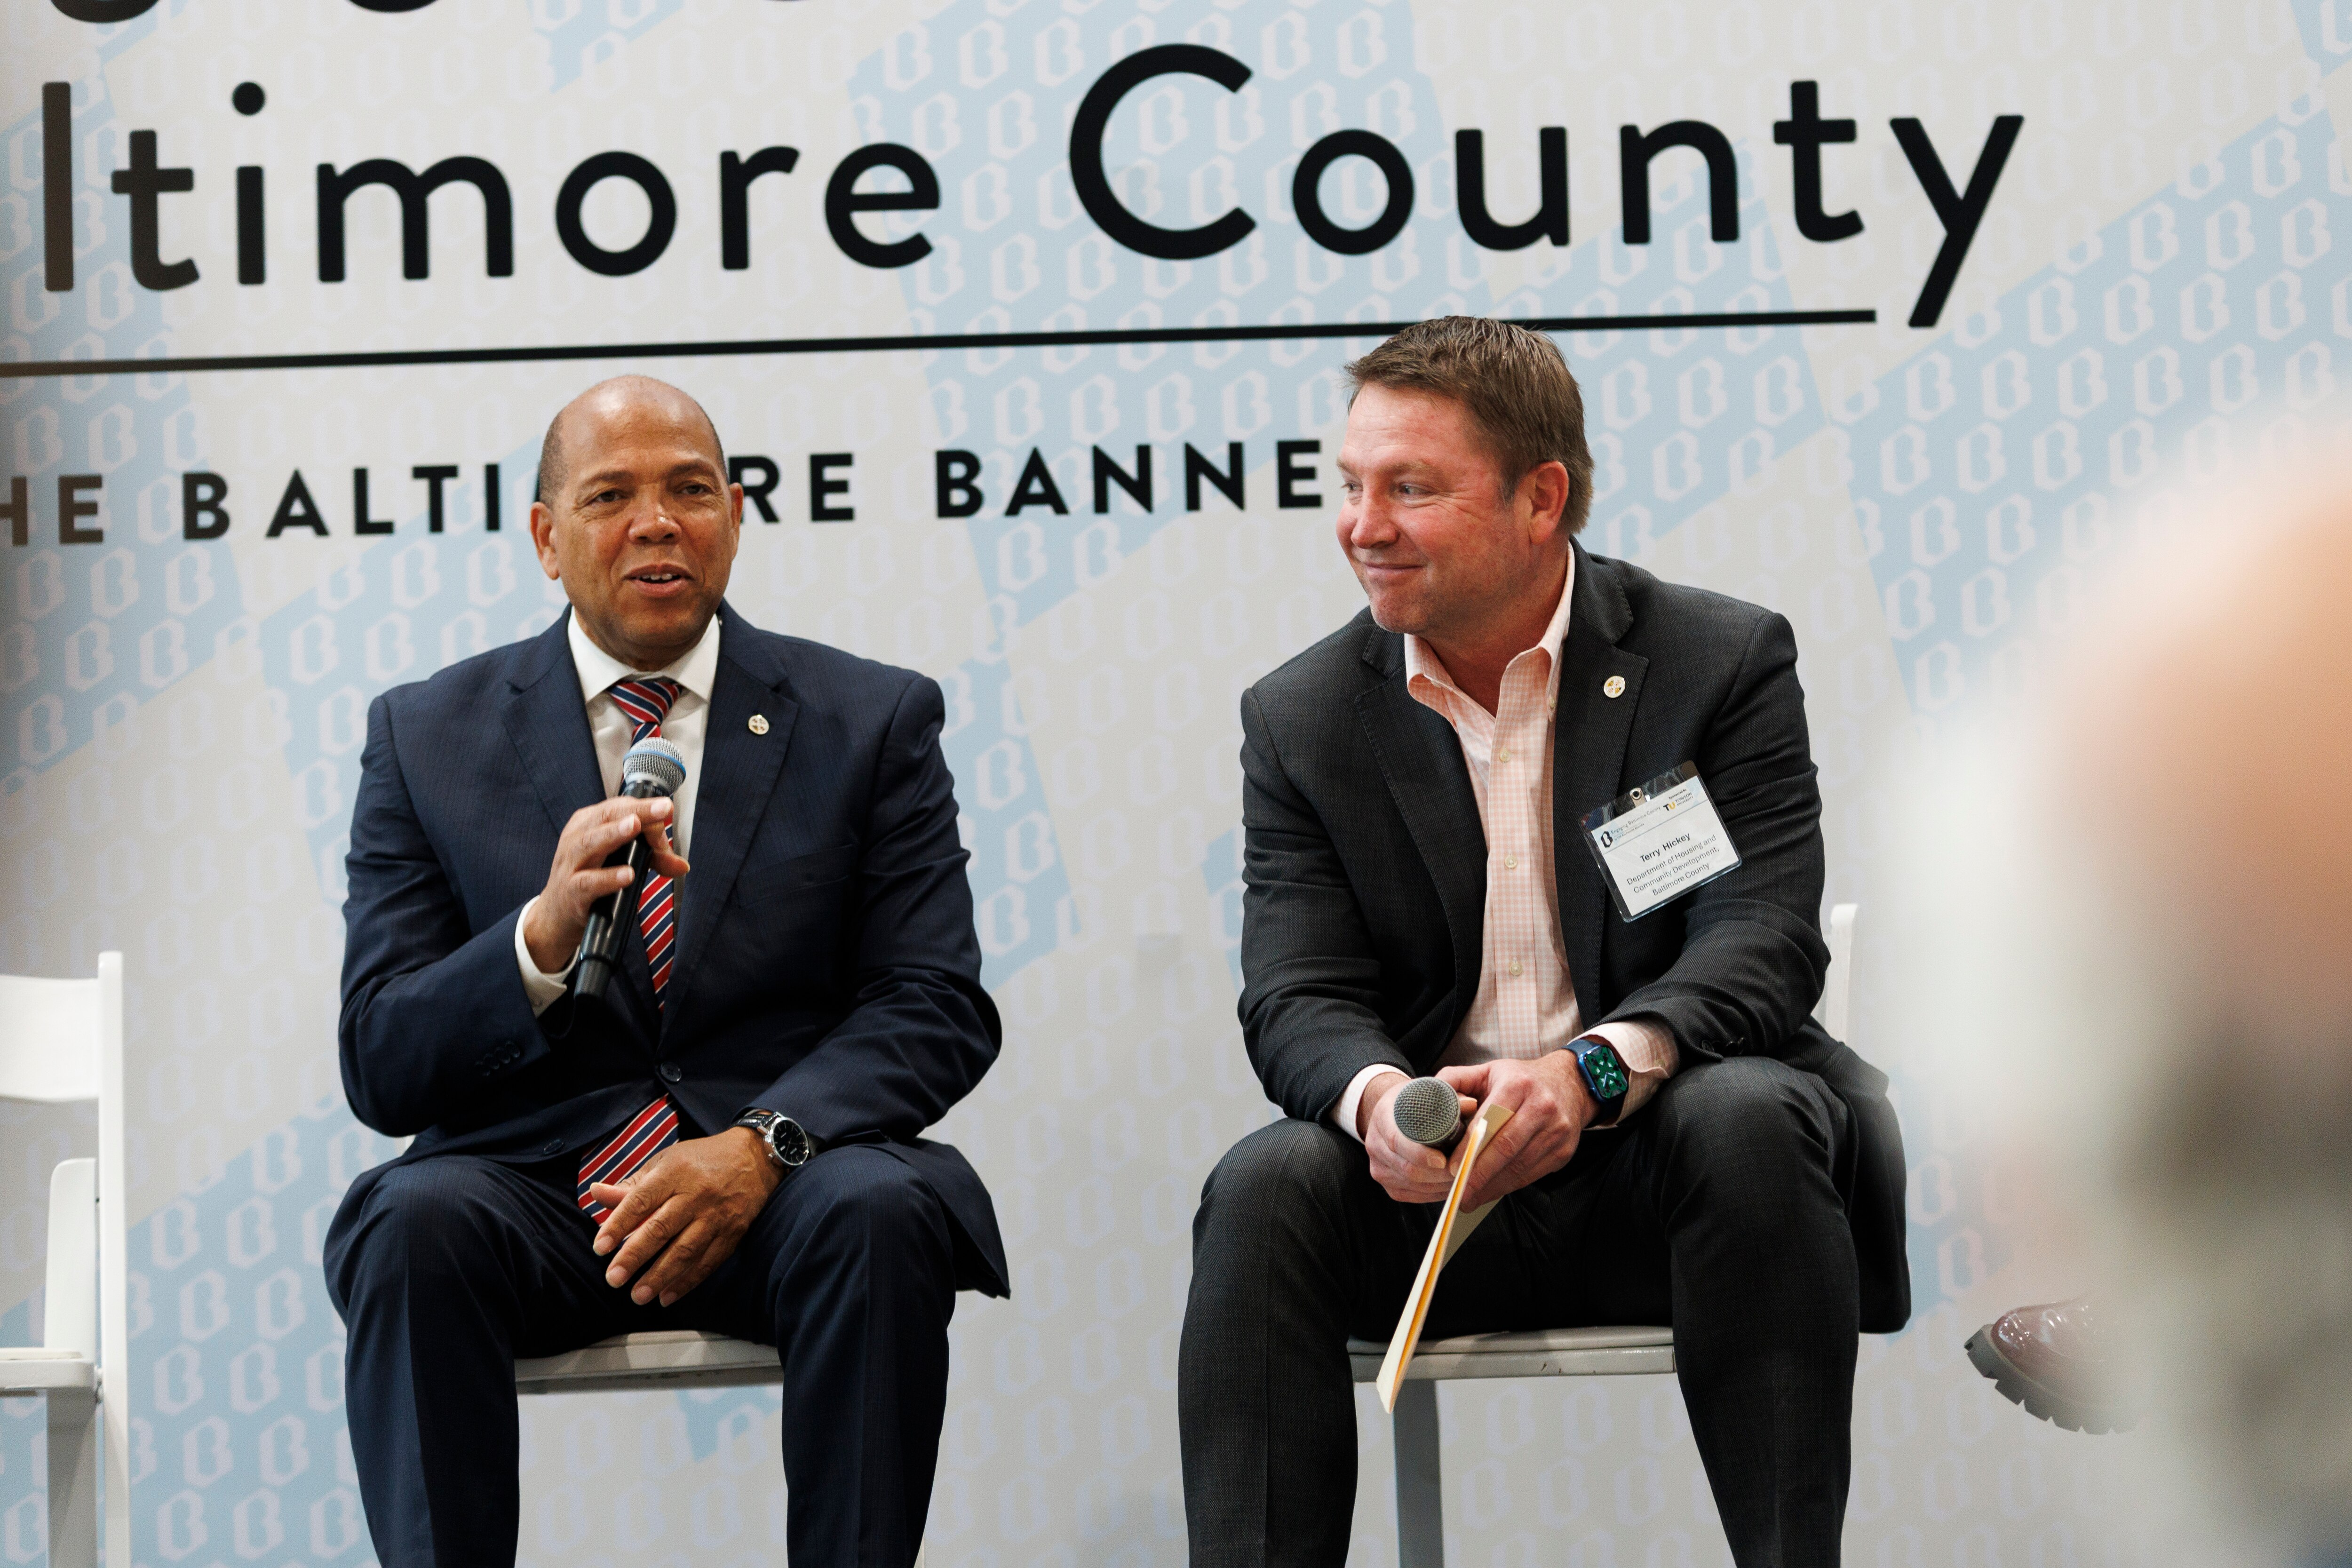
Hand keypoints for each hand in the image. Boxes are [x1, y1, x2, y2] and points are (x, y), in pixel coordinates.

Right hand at [523, 796, 690, 972]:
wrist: (556, 916)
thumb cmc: (591, 881)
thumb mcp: (621, 863)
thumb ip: (652, 860)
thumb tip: (682, 865)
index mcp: (587, 824)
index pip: (618, 808)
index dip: (644, 810)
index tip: (666, 811)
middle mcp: (576, 839)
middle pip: (606, 817)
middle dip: (636, 810)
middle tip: (662, 807)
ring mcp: (571, 865)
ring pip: (590, 843)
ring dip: (614, 834)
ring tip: (636, 826)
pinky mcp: (571, 892)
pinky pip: (588, 883)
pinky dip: (608, 878)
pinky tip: (628, 874)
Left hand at [588, 1128, 782, 1306]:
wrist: (753, 1158)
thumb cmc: (701, 1160)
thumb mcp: (665, 1162)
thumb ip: (632, 1185)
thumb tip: (596, 1193)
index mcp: (674, 1172)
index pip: (641, 1201)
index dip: (618, 1224)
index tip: (600, 1247)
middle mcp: (696, 1194)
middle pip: (661, 1228)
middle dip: (635, 1255)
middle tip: (613, 1278)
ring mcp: (717, 1215)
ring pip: (686, 1250)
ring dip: (660, 1276)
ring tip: (638, 1295)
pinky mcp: (733, 1232)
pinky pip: (709, 1261)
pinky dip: (688, 1281)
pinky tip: (667, 1296)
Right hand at [1360, 1071, 1475, 1203]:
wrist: (1391, 1114)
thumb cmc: (1413, 1102)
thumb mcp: (1427, 1092)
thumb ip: (1449, 1098)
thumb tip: (1471, 1104)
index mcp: (1382, 1117)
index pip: (1396, 1140)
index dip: (1420, 1153)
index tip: (1443, 1160)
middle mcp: (1374, 1144)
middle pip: (1406, 1168)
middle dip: (1438, 1174)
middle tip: (1463, 1171)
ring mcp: (1378, 1166)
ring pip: (1410, 1184)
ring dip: (1438, 1185)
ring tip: (1461, 1178)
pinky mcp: (1386, 1183)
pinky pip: (1410, 1195)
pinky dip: (1432, 1194)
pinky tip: (1449, 1186)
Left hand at [1439, 1054, 1595, 1210]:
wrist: (1571, 1084)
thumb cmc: (1521, 1079)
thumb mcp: (1489, 1070)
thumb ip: (1456, 1079)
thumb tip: (1432, 1095)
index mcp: (1518, 1085)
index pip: (1490, 1121)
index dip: (1469, 1148)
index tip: (1452, 1168)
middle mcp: (1542, 1107)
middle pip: (1506, 1148)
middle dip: (1479, 1174)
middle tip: (1457, 1193)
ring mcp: (1556, 1131)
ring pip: (1519, 1166)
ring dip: (1492, 1186)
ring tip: (1469, 1198)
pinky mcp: (1564, 1151)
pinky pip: (1531, 1174)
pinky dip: (1508, 1186)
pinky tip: (1490, 1191)